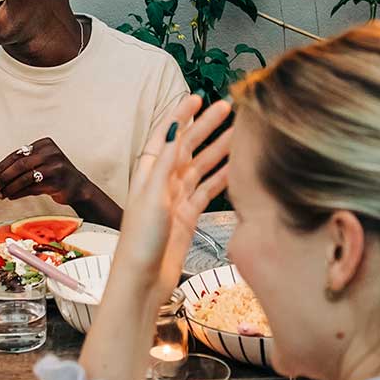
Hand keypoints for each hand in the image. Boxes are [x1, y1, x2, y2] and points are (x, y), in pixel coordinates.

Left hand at [0, 138, 95, 207]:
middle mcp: (51, 153)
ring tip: (1, 194)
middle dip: (3, 176)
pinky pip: (32, 188)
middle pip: (20, 164)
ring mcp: (55, 167)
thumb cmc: (55, 174)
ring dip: (10, 187)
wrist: (78, 187)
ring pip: (25, 177)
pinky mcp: (57, 182)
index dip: (1, 165)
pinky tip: (12, 196)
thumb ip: (21, 164)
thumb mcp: (40, 163)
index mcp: (44, 144)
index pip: (17, 154)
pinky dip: (19, 193)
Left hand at [113, 96, 233, 294]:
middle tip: (228, 108)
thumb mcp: (152, 197)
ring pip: (202, 167)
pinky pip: (208, 191)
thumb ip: (165, 163)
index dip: (181, 116)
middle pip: (188, 147)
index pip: (167, 136)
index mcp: (149, 173)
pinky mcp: (188, 217)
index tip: (197, 98)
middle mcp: (163, 183)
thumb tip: (175, 128)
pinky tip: (236, 168)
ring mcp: (177, 200)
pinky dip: (222, 178)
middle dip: (206, 126)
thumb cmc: (140, 242)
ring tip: (239, 133)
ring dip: (219, 149)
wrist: (143, 281)